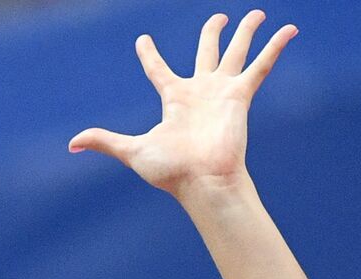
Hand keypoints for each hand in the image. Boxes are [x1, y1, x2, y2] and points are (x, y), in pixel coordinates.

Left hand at [69, 11, 295, 198]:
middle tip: (219, 18)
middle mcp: (200, 92)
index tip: (142, 40)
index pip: (158, 70)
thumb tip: (71, 144)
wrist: (202, 180)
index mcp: (174, 100)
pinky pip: (261, 65)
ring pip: (236, 52)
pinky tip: (289, 29)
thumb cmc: (170, 170)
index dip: (149, 54)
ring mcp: (222, 92)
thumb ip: (105, 142)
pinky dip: (275, 47)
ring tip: (256, 13)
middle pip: (206, 52)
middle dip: (213, 34)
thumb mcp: (132, 151)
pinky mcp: (241, 96)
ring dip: (247, 33)